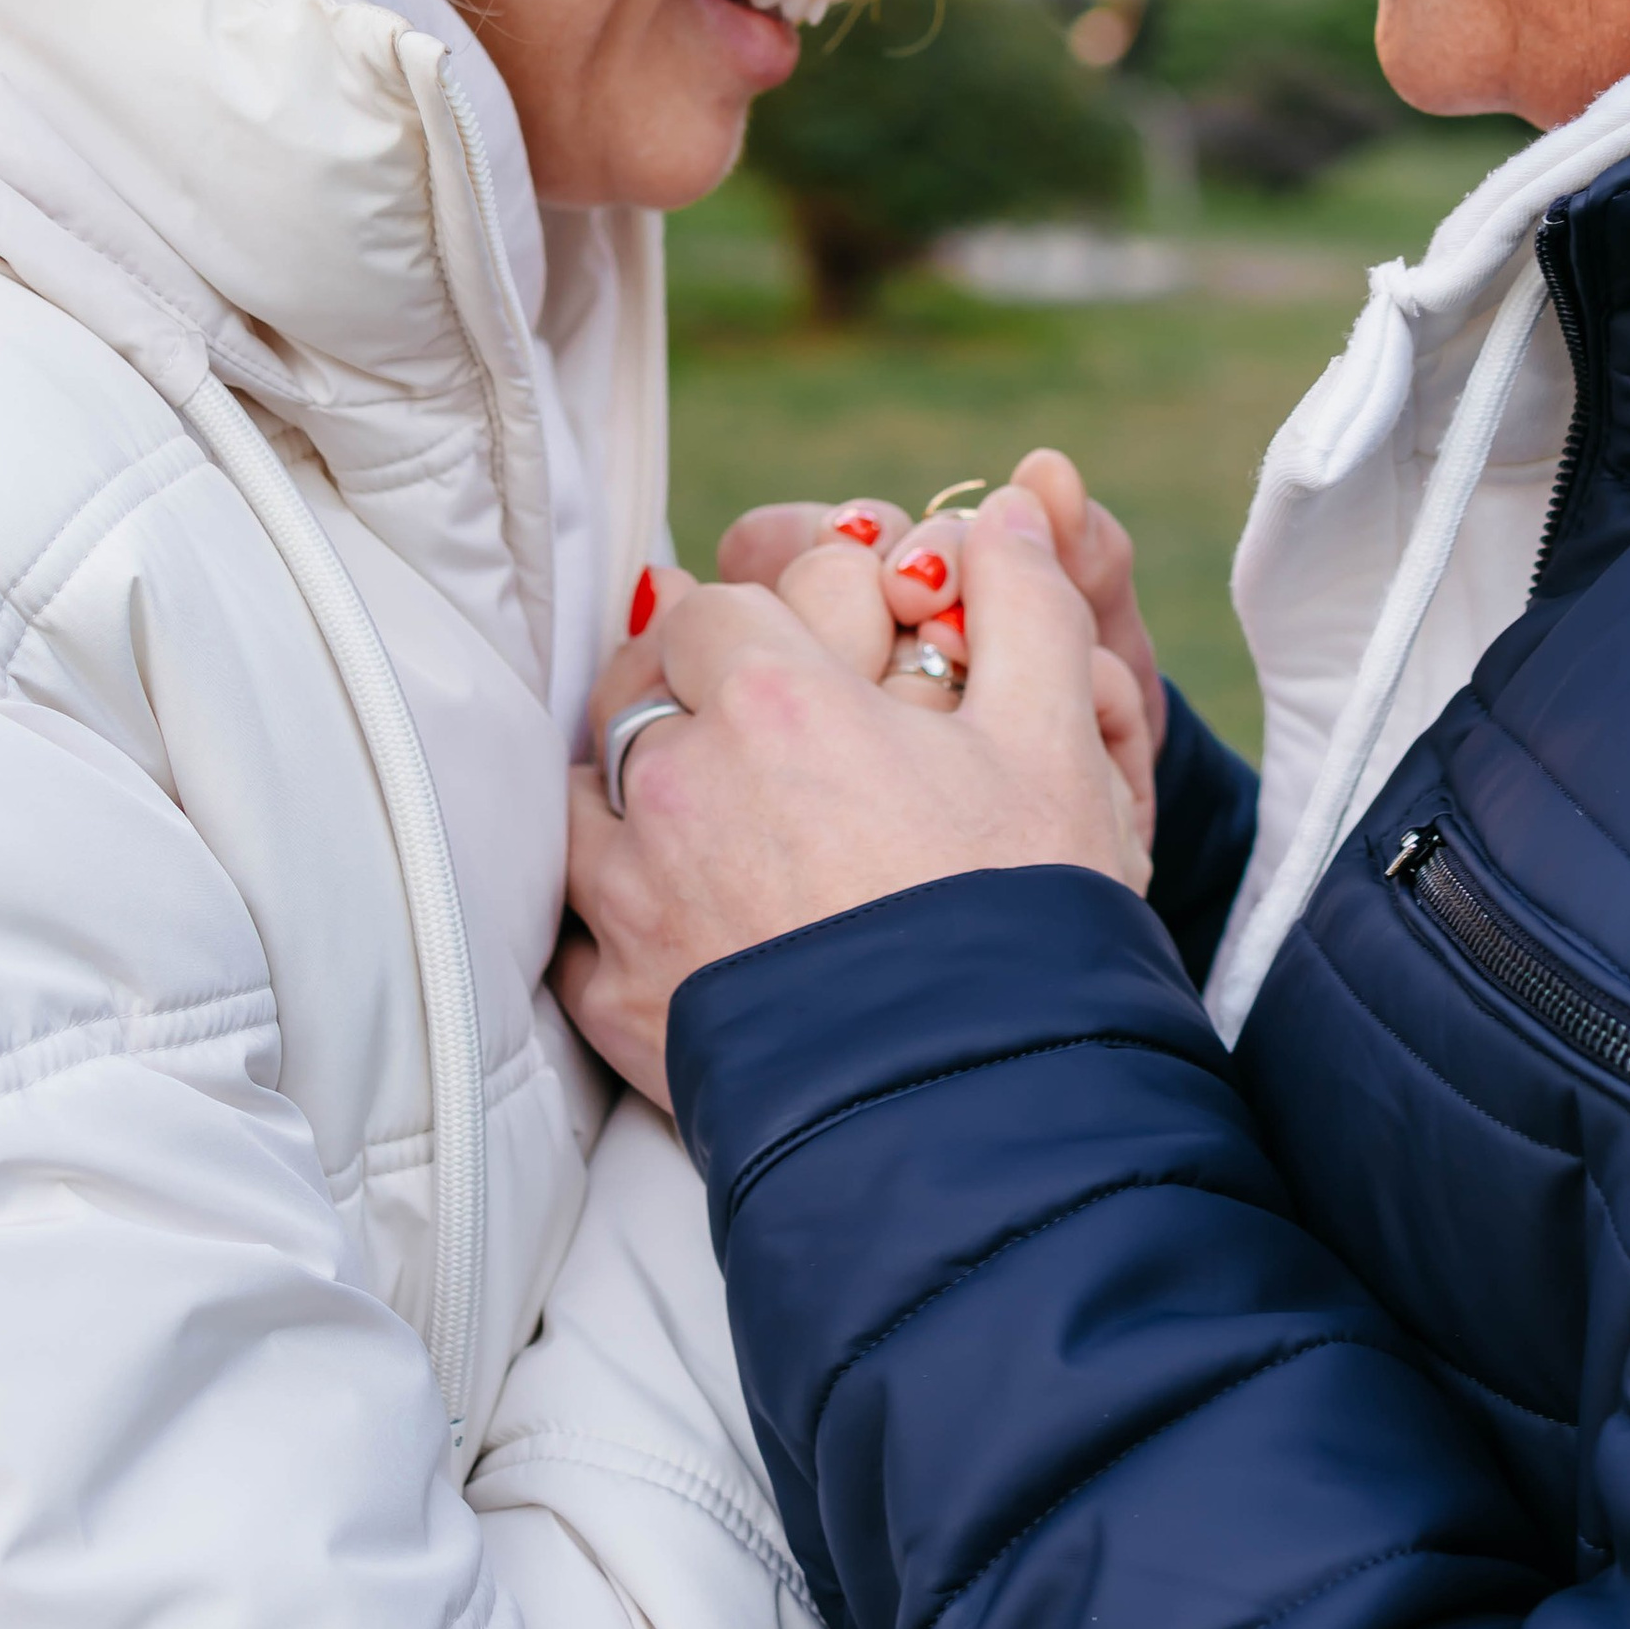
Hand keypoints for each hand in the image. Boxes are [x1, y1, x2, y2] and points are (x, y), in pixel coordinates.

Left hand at [560, 487, 1150, 1106]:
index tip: (819, 659)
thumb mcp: (1055, 745)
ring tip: (713, 817)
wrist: (970, 1119)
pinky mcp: (617, 1002)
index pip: (722, 603)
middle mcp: (679, 783)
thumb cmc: (1019, 918)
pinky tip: (677, 915)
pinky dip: (612, 909)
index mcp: (776, 699)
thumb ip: (1027, 604)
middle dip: (690, 686)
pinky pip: (574, 923)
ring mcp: (633, 895)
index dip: (773, 618)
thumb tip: (1004, 508)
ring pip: (588, 793)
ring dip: (637, 788)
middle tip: (760, 723)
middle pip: (638, 684)